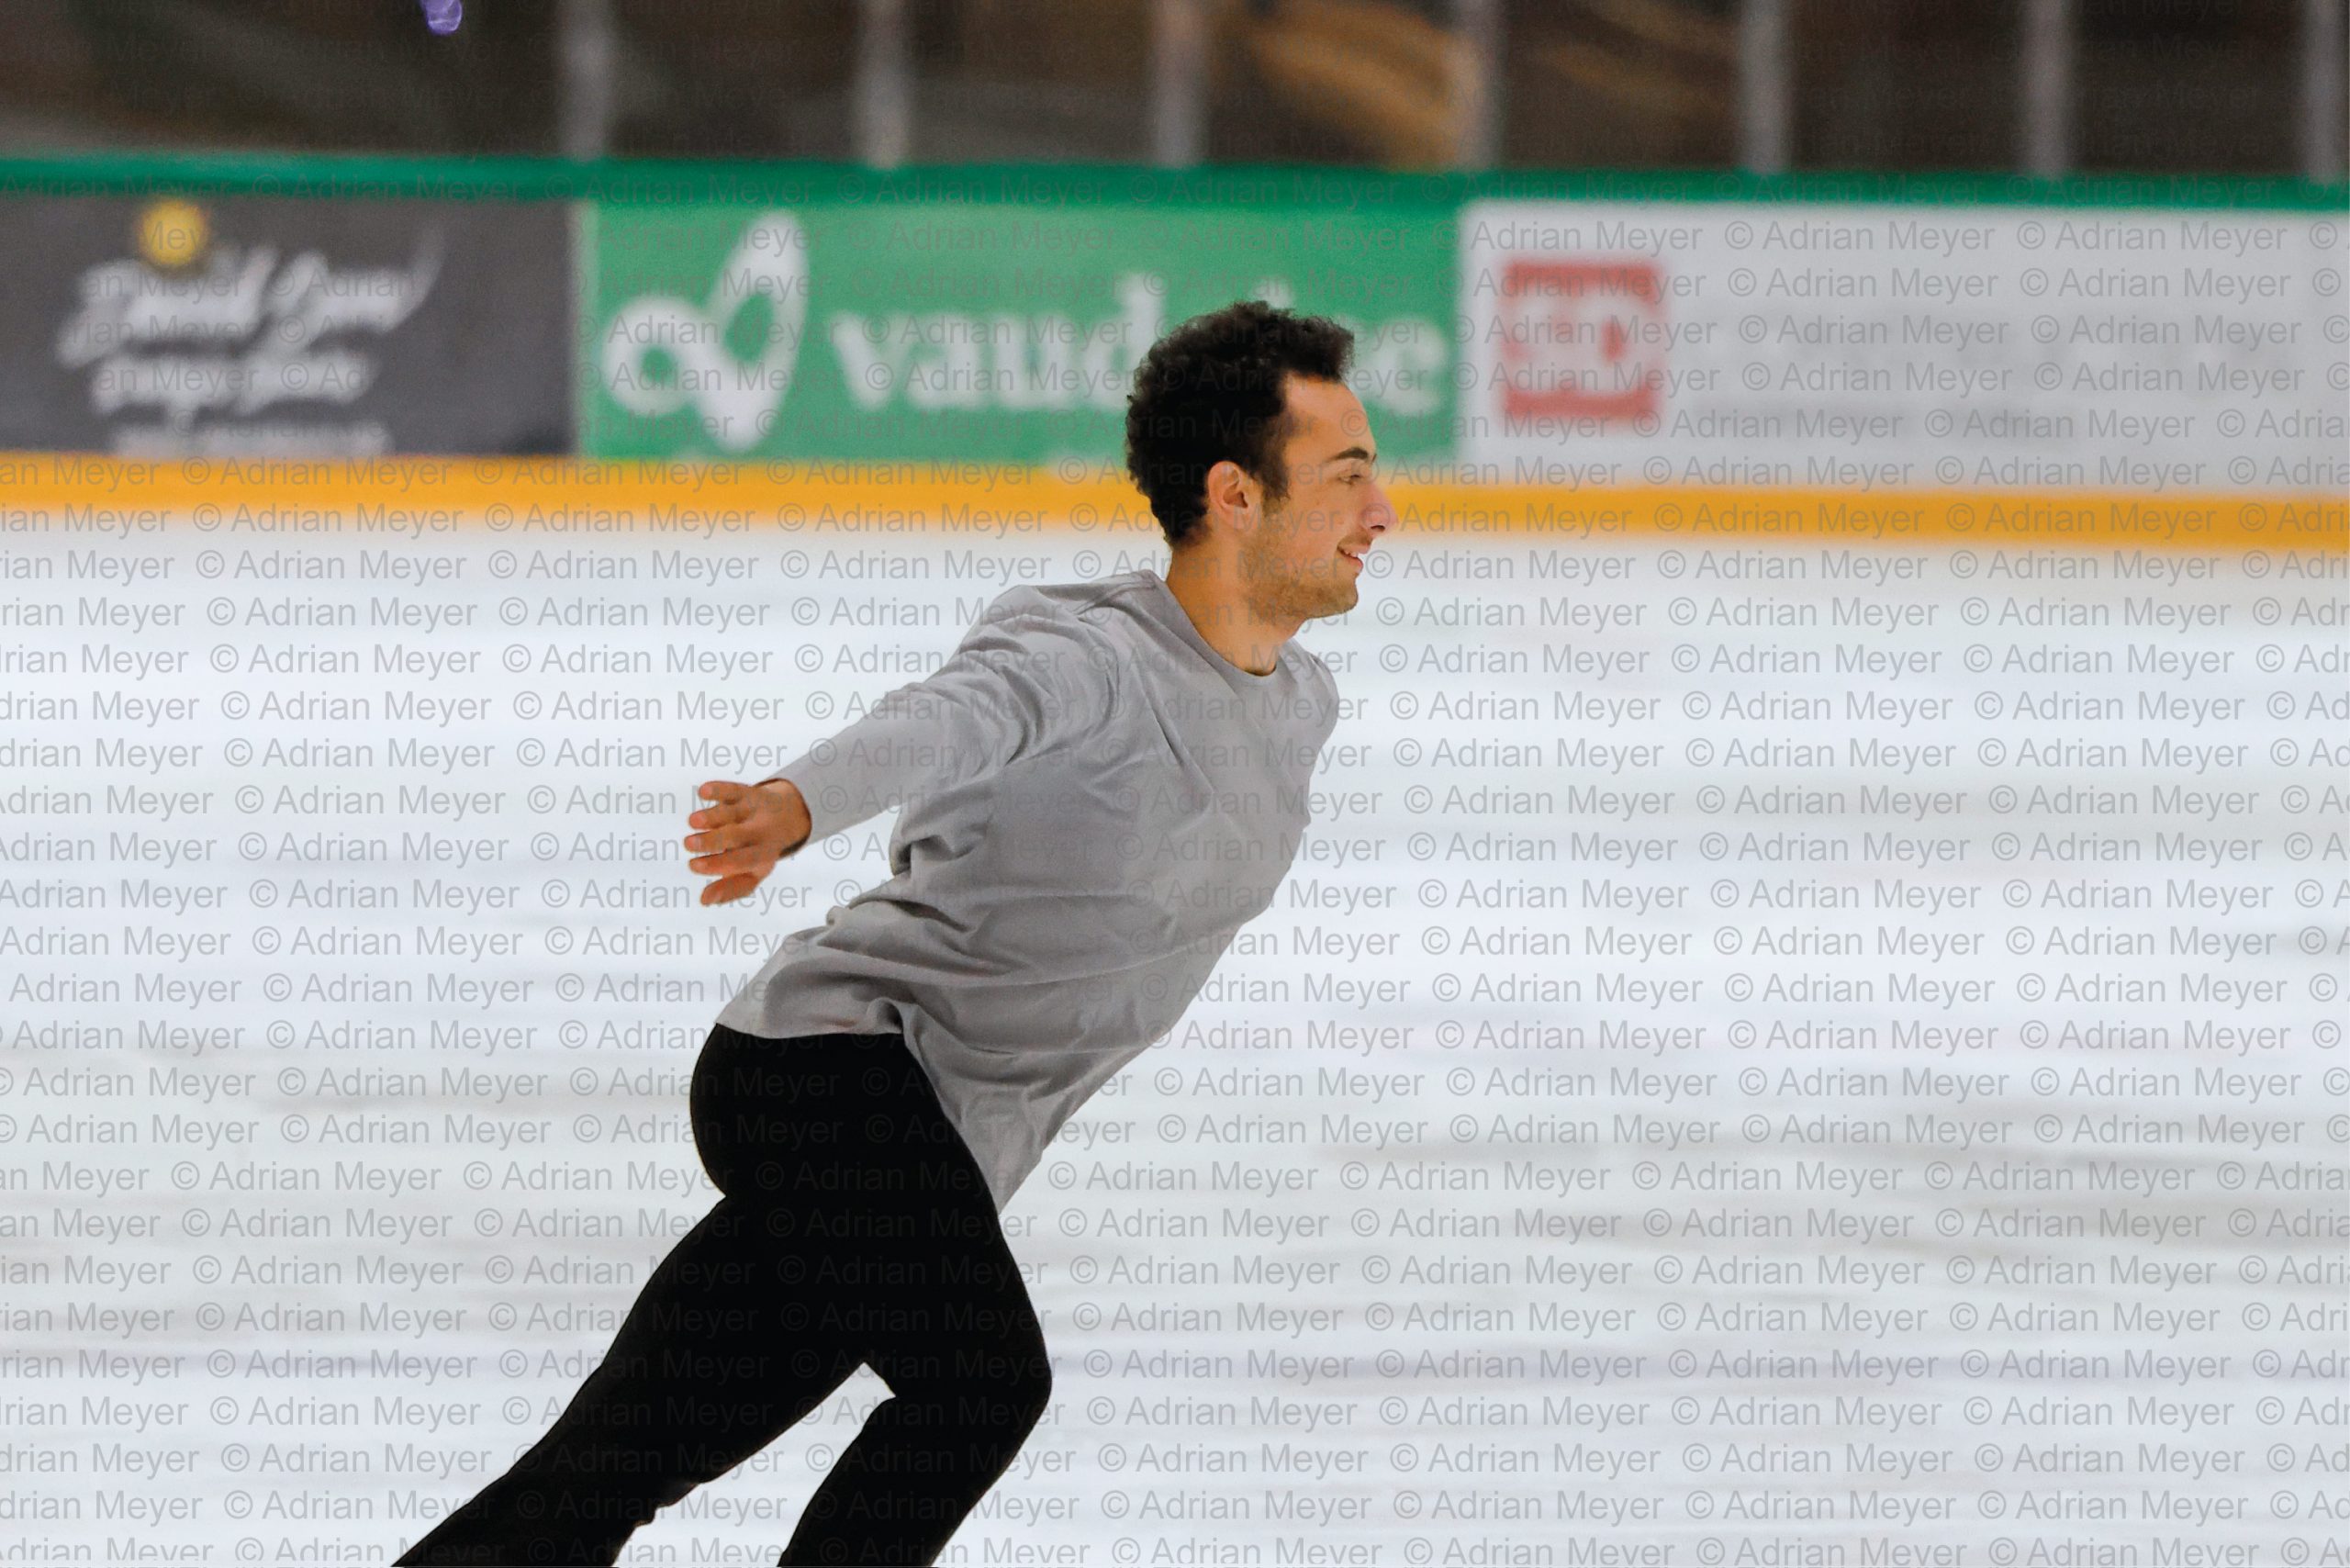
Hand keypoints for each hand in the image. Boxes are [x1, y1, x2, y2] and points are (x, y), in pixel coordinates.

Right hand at [684, 779, 810, 905]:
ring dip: (713, 816)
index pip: (741, 860)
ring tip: (693, 821)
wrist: (789, 815)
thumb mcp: (752, 873)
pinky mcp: (745, 792)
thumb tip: (704, 901)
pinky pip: (733, 789)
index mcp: (762, 854)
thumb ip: (730, 889)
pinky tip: (704, 791)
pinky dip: (720, 789)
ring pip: (733, 812)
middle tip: (688, 843)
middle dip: (713, 840)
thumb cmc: (760, 851)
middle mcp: (759, 831)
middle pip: (737, 835)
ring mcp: (752, 811)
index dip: (718, 864)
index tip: (693, 865)